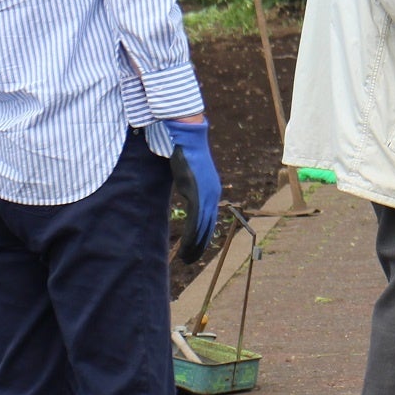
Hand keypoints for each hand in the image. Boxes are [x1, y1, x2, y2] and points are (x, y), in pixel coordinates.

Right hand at [157, 117, 220, 262]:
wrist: (184, 134)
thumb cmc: (182, 149)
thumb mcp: (186, 172)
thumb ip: (187, 183)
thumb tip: (183, 188)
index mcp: (210, 190)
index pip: (207, 220)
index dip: (201, 236)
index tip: (193, 249)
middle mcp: (212, 193)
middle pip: (207, 227)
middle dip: (198, 245)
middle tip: (189, 260)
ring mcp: (206, 193)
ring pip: (203, 227)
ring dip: (194, 245)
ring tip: (186, 259)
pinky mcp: (198, 191)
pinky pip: (196, 219)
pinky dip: (192, 235)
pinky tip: (187, 246)